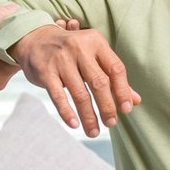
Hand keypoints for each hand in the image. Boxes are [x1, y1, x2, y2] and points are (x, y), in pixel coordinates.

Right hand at [0, 4, 21, 94]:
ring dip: (1, 52)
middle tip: (9, 29)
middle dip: (11, 45)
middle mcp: (0, 83)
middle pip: (14, 60)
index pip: (21, 55)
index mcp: (2, 73)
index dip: (21, 40)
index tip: (18, 28)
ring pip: (4, 65)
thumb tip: (13, 7)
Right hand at [10, 24, 140, 136]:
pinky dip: (67, 112)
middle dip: (107, 107)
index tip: (127, 109)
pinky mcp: (45, 71)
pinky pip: (58, 96)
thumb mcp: (93, 57)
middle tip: (111, 124)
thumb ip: (113, 77)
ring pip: (79, 93)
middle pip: (99, 83)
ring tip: (94, 131)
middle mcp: (79, 48)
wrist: (34, 38)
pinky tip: (74, 124)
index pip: (115, 68)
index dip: (123, 91)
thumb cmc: (71, 51)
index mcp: (95, 42)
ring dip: (88, 116)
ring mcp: (61, 60)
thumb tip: (135, 101)